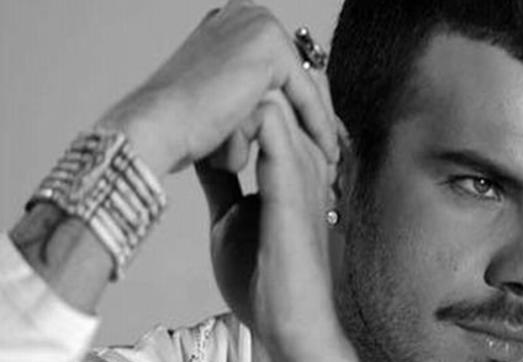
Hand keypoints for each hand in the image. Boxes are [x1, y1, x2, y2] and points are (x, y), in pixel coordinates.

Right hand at [96, 0, 337, 177]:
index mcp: (232, 21)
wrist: (159, 126)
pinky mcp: (269, 46)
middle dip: (315, 111)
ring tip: (328, 153)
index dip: (301, 102)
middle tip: (330, 145)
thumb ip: (248, 86)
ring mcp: (258, 25)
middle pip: (300, 72)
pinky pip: (306, 94)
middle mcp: (246, 14)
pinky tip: (326, 151)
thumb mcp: (221, 95)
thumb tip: (270, 102)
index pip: (284, 65)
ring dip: (319, 121)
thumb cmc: (179, 122)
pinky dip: (318, 125)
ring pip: (305, 84)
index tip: (313, 134)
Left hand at [197, 91, 368, 361]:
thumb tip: (199, 152)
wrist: (291, 322)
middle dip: (234, 103)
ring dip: (234, 113)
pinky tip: (220, 157)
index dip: (239, 106)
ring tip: (212, 149)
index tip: (204, 132)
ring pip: (273, 98)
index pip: (280, 103)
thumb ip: (223, 181)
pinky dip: (238, 128)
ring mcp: (306, 167)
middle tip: (204, 137)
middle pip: (279, 91)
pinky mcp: (294, 182)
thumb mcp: (232, 217)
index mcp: (297, 166)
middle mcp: (309, 158)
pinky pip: (271, 124)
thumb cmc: (266, 279)